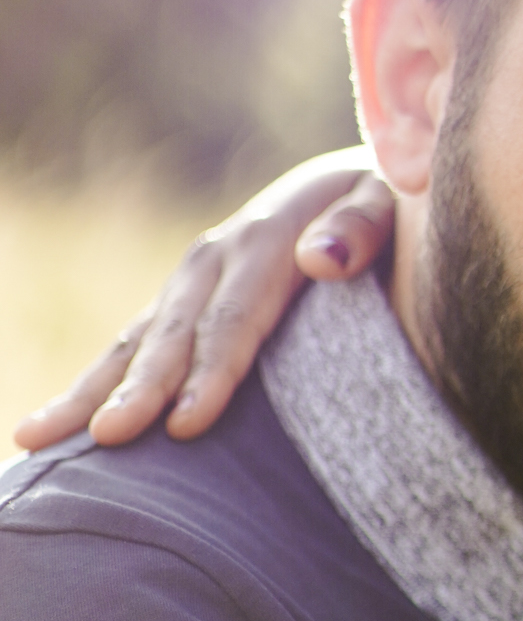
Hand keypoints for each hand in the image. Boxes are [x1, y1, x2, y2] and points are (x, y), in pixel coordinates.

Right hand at [12, 151, 395, 451]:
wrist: (355, 179)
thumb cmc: (388, 203)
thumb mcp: (388, 200)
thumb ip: (362, 228)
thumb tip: (322, 257)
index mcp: (265, 240)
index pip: (234, 319)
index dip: (210, 372)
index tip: (187, 425)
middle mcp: (213, 259)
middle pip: (171, 336)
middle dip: (138, 390)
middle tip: (107, 440)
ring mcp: (190, 280)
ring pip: (133, 341)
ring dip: (87, 391)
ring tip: (35, 439)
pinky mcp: (180, 299)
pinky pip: (131, 345)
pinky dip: (93, 384)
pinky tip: (57, 429)